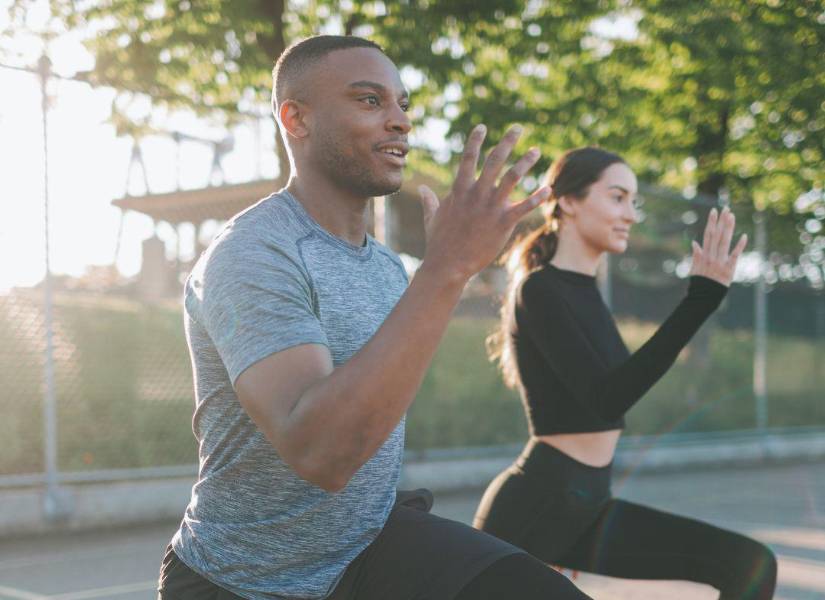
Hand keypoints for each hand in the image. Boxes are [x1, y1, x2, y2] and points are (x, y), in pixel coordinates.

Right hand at [416, 124, 549, 282]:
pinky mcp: (503, 223)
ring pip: (512, 177)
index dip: (475, 140)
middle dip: (507, 142)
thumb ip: (430, 200)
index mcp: (459, 190)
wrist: (448, 265)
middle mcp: (476, 194)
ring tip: (536, 151)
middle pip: (494, 160)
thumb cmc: (439, 242)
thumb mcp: (432, 217)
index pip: (468, 158)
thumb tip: (423, 189)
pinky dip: (537, 197)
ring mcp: (490, 207)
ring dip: (525, 162)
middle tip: (518, 128)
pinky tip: (548, 189)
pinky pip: (524, 207)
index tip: (482, 126)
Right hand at [690, 206, 747, 286]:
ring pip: (724, 241)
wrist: (704, 297)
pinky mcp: (729, 269)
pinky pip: (734, 256)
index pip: (708, 235)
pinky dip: (739, 246)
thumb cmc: (699, 283)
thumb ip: (696, 255)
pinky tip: (743, 236)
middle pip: (716, 235)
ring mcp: (720, 262)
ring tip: (732, 216)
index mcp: (703, 255)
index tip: (714, 211)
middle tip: (726, 208)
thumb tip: (695, 242)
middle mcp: (711, 256)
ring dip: (728, 228)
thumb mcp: (694, 269)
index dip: (711, 222)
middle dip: (721, 221)